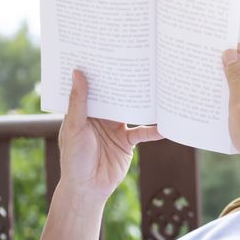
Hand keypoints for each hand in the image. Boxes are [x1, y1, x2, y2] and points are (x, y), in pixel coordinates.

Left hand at [58, 70, 162, 204]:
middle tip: (139, 60)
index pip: (93, 85)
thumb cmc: (73, 158)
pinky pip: (143, 132)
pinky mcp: (128, 142)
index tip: (107, 51)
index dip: (99, 70)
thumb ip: (78, 102)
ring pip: (132, 110)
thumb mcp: (74, 127)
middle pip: (116, 95)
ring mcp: (116, 128)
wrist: (87, 188)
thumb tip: (78, 72)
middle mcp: (101, 116)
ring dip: (143, 102)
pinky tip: (166, 124)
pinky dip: (155, 129)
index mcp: (84, 110)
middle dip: (125, 81)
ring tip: (158, 86)